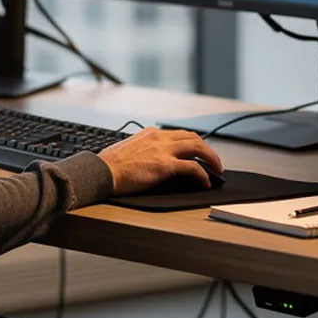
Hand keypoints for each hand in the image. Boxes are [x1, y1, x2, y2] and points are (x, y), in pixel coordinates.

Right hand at [98, 128, 222, 194]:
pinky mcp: (165, 166)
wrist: (101, 171)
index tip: (199, 152)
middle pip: (193, 138)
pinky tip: (204, 182)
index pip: (180, 134)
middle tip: (214, 162)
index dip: (193, 143)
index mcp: (151, 134)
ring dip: (212, 159)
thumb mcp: (128, 149)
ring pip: (198, 148)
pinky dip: (202, 175)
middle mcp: (159, 138)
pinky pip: (192, 168)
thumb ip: (143, 150)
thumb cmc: (109, 165)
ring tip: (217, 170)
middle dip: (208, 149)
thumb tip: (151, 159)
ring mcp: (163, 151)